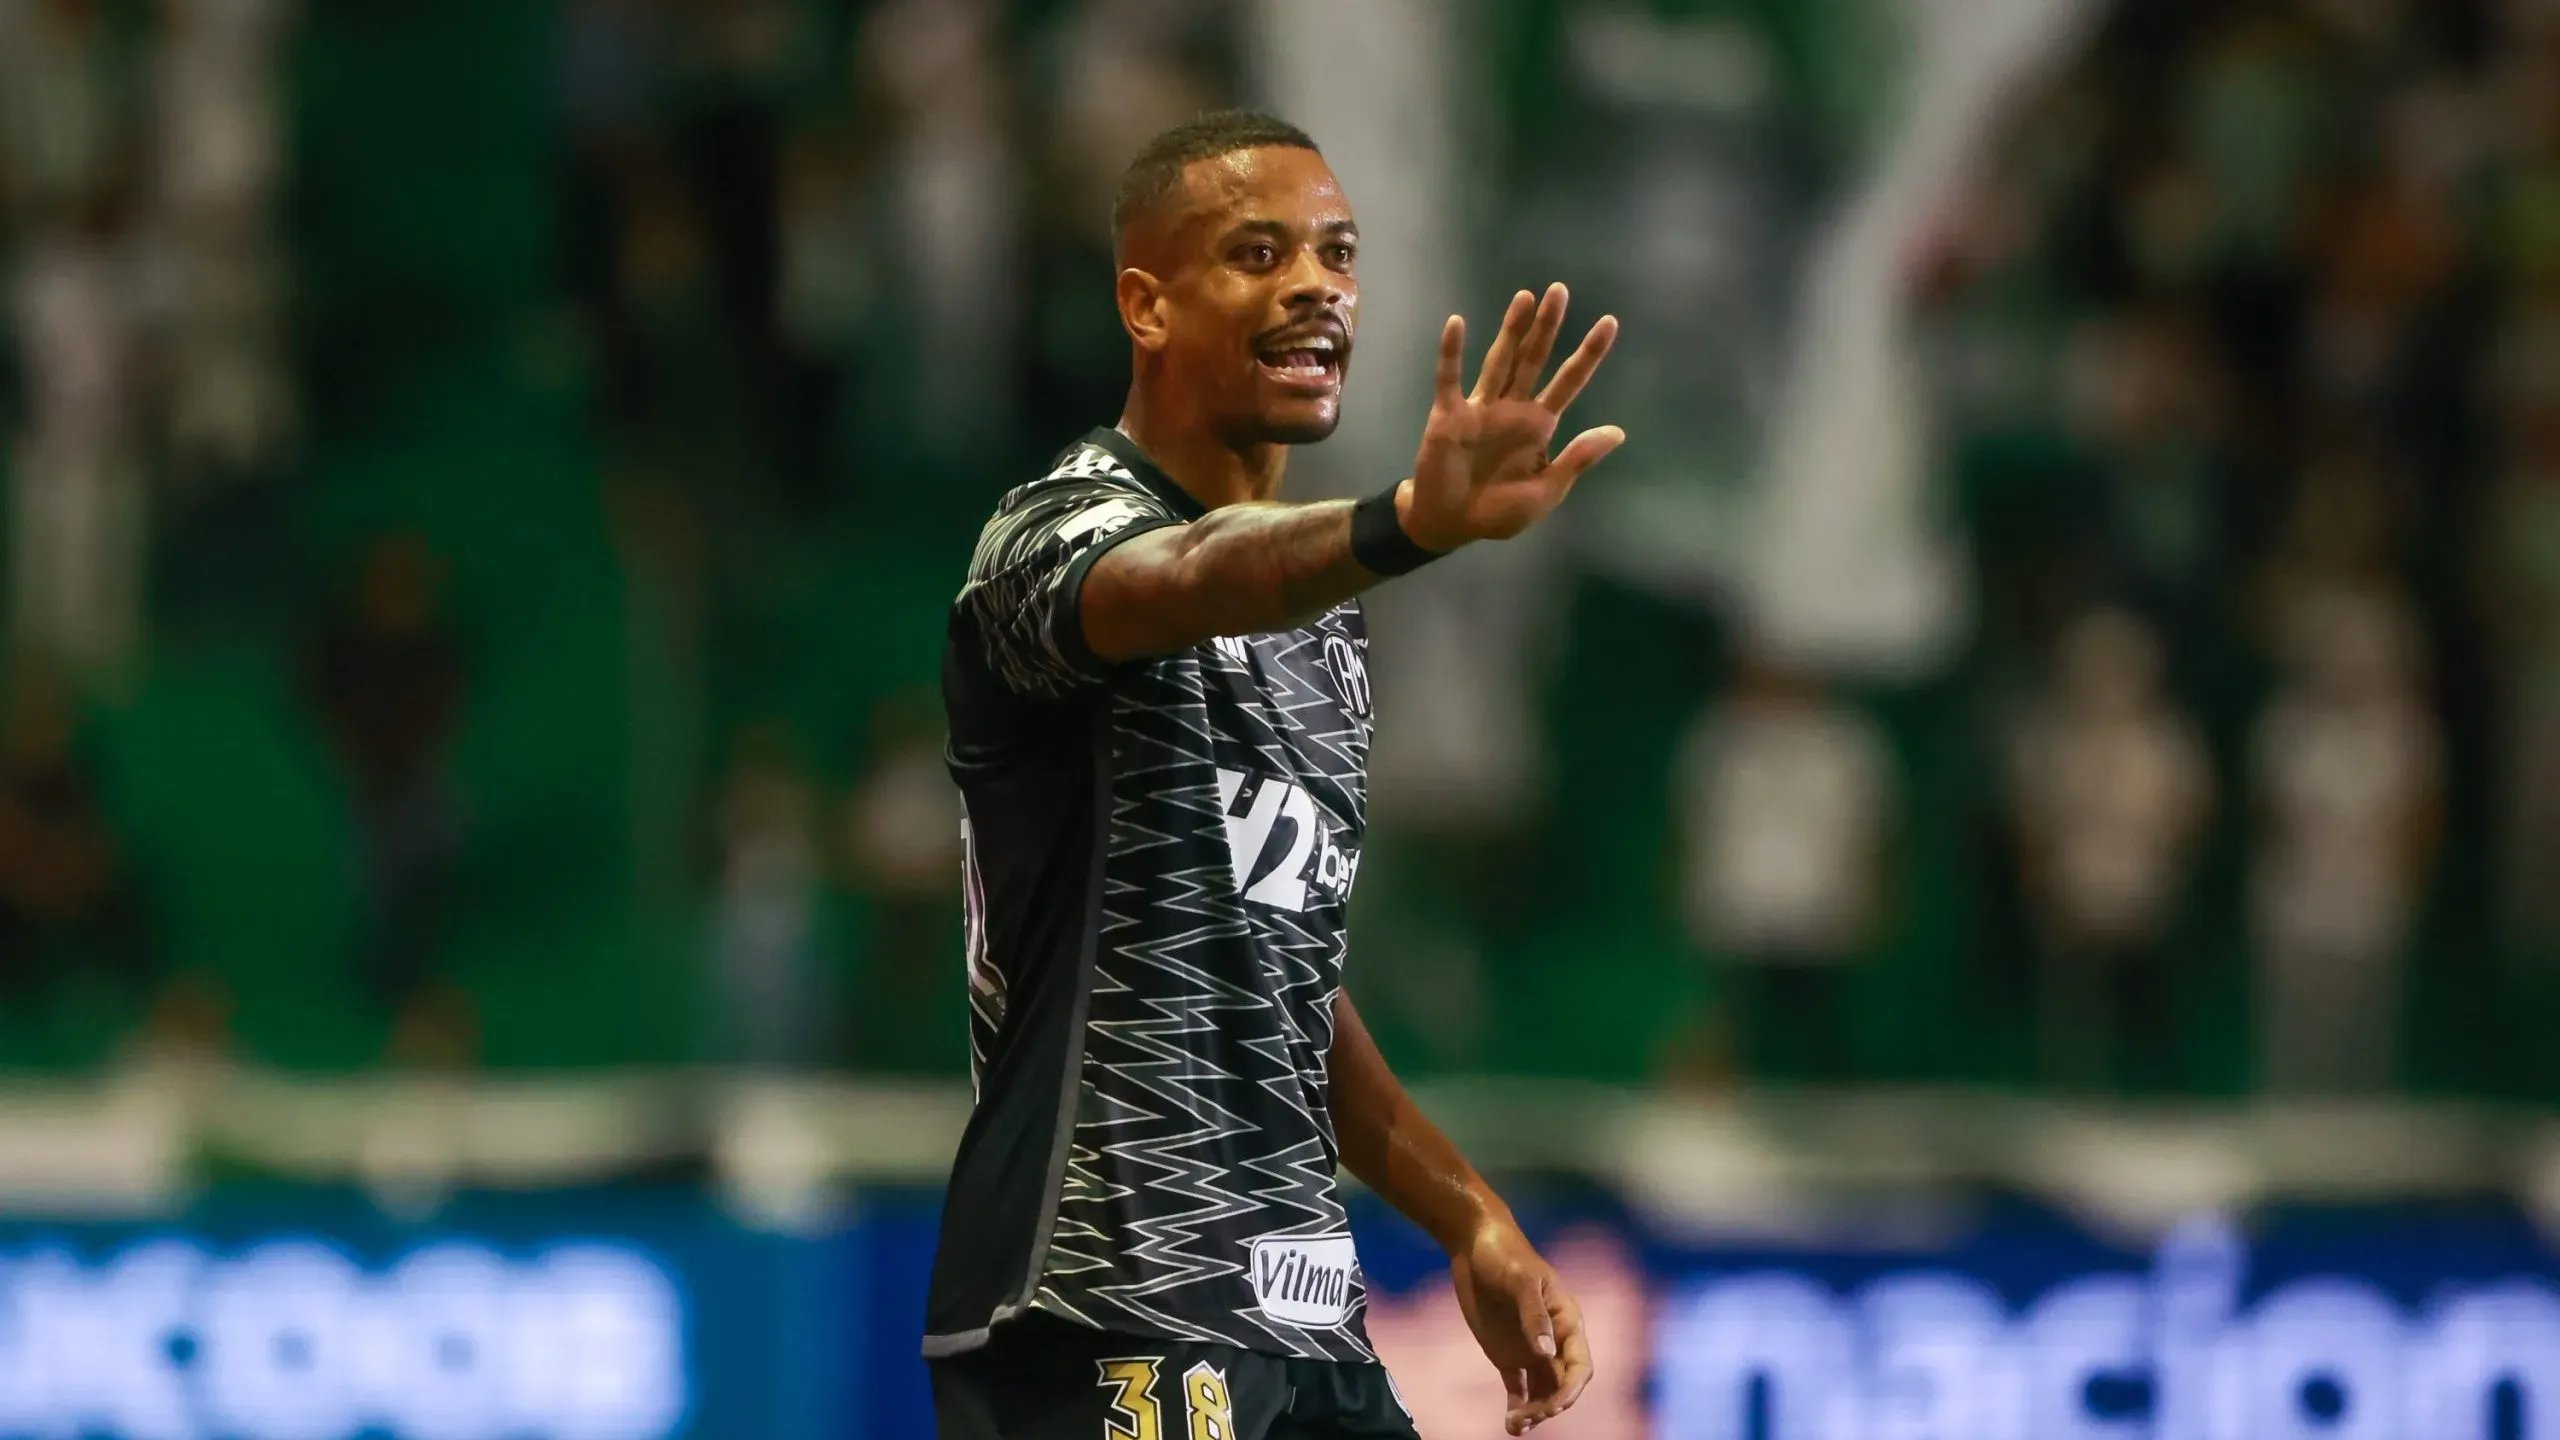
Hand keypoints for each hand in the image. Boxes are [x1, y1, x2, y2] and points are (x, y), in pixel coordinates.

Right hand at [1397, 284, 1623, 552]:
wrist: (1449, 526)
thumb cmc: (1498, 513)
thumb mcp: (1545, 492)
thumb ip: (1577, 460)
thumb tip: (1618, 432)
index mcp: (1539, 425)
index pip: (1570, 381)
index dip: (1589, 353)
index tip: (1610, 322)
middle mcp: (1513, 408)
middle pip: (1534, 359)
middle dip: (1548, 327)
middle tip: (1560, 290)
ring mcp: (1480, 408)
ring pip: (1499, 361)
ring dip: (1511, 329)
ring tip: (1525, 297)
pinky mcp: (1448, 415)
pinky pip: (1450, 378)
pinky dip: (1452, 352)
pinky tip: (1457, 323)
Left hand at [1449, 1219, 1592, 1433]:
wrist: (1475, 1245)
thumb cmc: (1505, 1254)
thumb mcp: (1521, 1279)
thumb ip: (1534, 1315)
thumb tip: (1545, 1352)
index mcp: (1567, 1321)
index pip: (1579, 1366)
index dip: (1571, 1390)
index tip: (1553, 1407)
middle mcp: (1553, 1341)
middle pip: (1562, 1385)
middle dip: (1550, 1406)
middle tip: (1527, 1418)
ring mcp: (1530, 1349)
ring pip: (1542, 1392)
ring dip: (1534, 1412)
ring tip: (1514, 1426)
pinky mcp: (1507, 1355)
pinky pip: (1518, 1388)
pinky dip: (1517, 1406)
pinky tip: (1509, 1423)